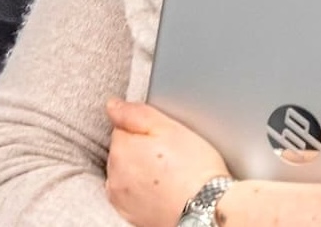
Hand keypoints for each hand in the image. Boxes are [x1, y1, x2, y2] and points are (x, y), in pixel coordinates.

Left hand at [105, 99, 230, 226]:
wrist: (208, 209)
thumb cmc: (194, 169)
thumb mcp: (169, 127)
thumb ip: (135, 113)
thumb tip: (112, 105)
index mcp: (121, 149)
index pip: (123, 128)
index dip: (147, 131)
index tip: (165, 140)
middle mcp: (114, 175)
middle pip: (123, 152)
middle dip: (141, 151)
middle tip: (170, 158)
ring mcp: (120, 198)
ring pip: (126, 174)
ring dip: (140, 172)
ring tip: (169, 177)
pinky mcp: (128, 215)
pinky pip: (131, 195)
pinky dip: (142, 192)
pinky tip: (163, 191)